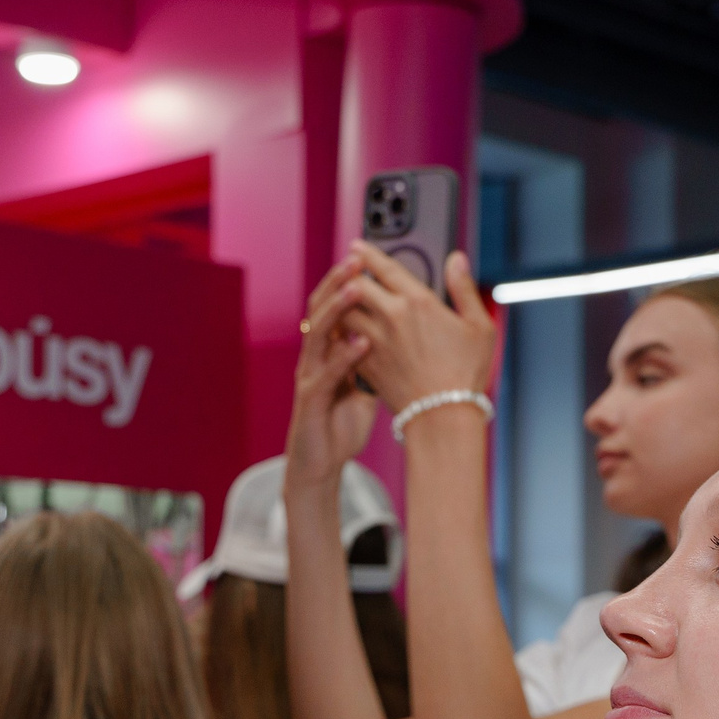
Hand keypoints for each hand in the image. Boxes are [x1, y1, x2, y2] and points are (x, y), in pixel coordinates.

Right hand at [288, 256, 378, 489]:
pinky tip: (362, 342)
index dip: (349, 279)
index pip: (336, 303)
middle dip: (338, 280)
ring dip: (338, 307)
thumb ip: (379, 357)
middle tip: (358, 258)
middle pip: (321, 307)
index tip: (369, 256)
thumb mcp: (367, 383)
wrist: (321, 462)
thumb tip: (408, 333)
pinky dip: (344, 356)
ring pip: (318, 332)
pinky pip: (326, 372)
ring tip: (357, 287)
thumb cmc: (342, 423)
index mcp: (329, 348)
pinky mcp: (311, 399)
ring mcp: (311, 374)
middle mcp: (316, 355)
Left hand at [331, 241, 497, 414]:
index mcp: (418, 302)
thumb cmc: (466, 373)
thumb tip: (456, 259)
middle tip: (345, 270)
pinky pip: (343, 340)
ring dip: (339, 302)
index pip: (384, 267)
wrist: (443, 415)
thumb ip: (464, 288)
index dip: (367, 253)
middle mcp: (391, 318)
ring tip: (339, 297)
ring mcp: (375, 342)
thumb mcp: (479, 326)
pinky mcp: (366, 364)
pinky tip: (341, 328)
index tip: (357, 246)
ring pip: (342, 312)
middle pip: (355, 285)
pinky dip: (339, 330)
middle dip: (347, 274)